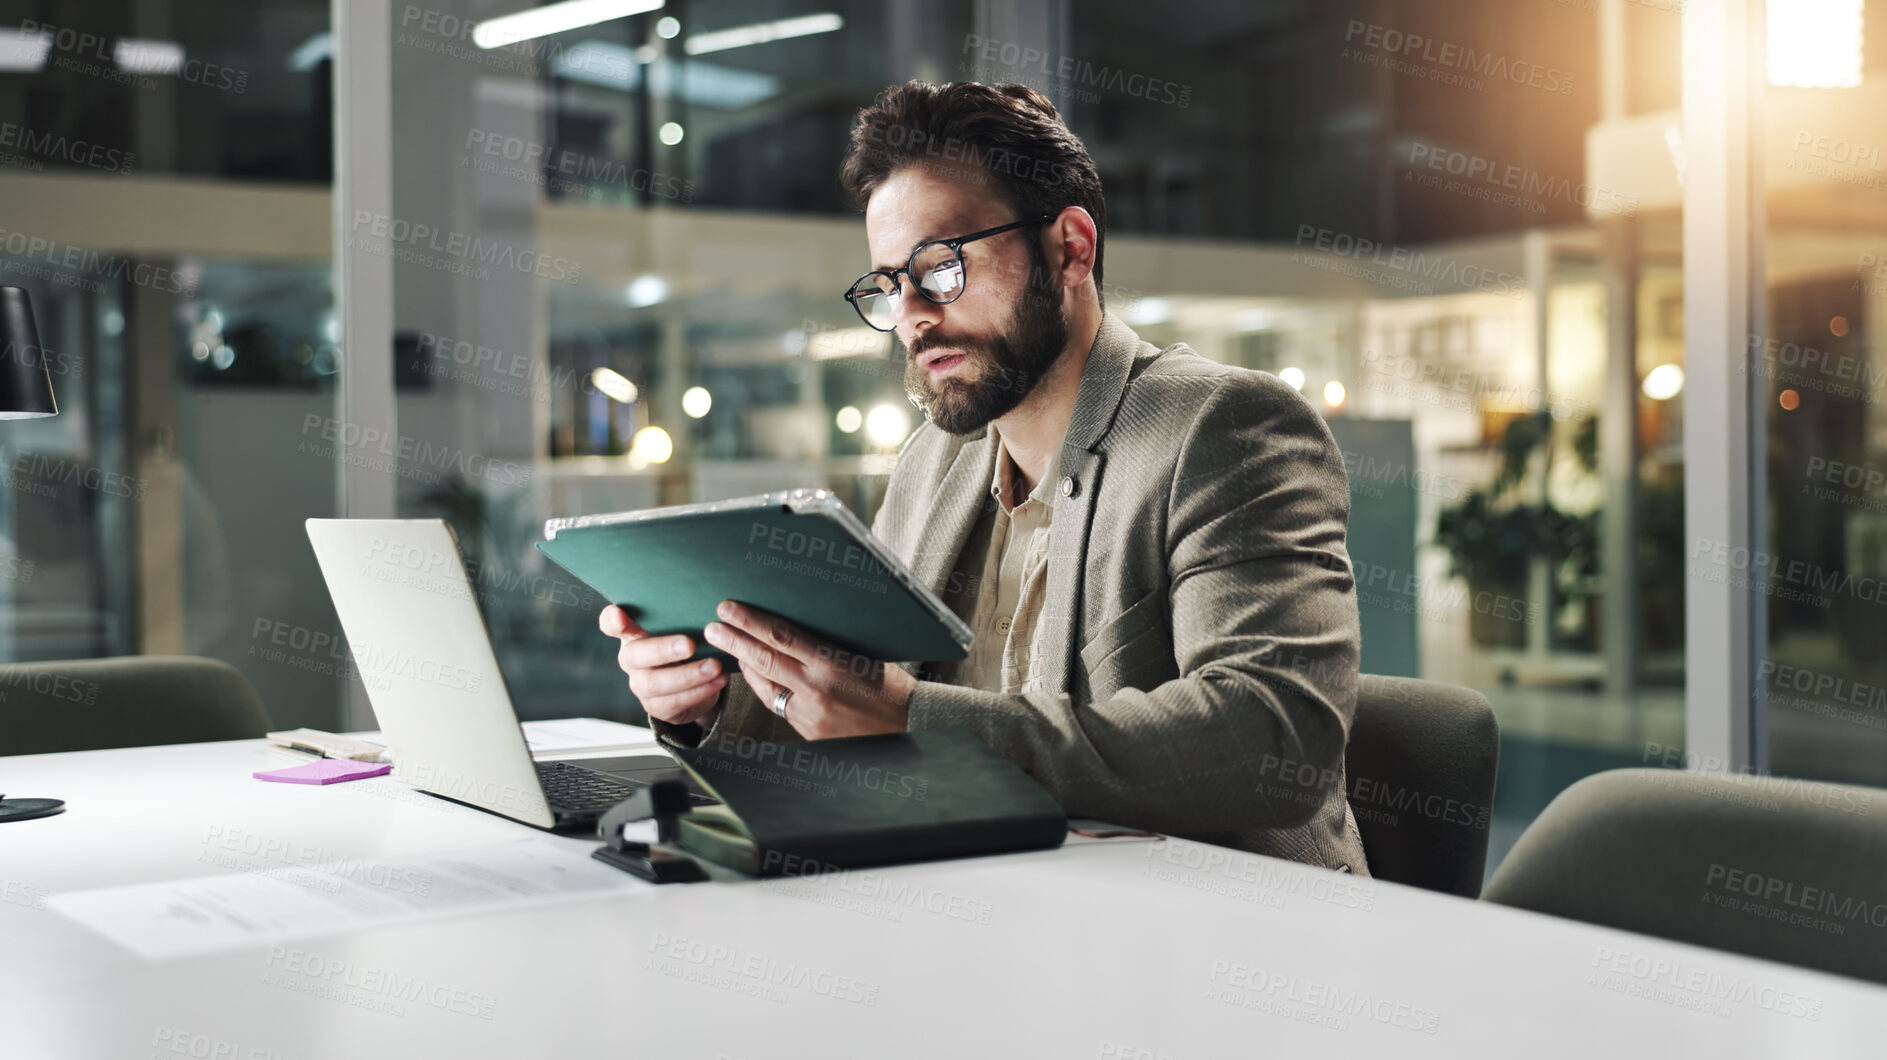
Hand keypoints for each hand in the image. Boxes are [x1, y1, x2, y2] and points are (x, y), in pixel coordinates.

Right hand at [599, 605, 725, 726]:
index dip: (612, 621)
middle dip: (663, 649)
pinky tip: (718, 680)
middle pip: (636, 655)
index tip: (619, 615)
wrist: (694, 682)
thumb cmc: (684, 642)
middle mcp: (630, 658)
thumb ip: (680, 613)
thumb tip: (705, 590)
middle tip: (689, 645)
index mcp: (632, 633)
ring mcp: (640, 684)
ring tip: (715, 666)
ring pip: (656, 683)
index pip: (611, 624)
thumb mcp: (681, 626)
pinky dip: (699, 691)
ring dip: (688, 675)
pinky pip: (674, 702)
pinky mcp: (655, 706)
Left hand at [703, 600, 916, 739]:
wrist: (911, 728)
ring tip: (728, 647)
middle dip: (734, 641)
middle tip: (714, 627)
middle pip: (763, 660)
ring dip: (743, 665)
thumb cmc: (893, 688)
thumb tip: (796, 629)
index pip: (780, 636)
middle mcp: (816, 689)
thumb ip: (828, 646)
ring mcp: (809, 714)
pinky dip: (763, 687)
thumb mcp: (864, 656)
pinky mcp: (808, 732)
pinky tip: (755, 675)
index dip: (750, 622)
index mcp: (832, 664)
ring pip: (764, 686)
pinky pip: (778, 705)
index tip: (730, 609)